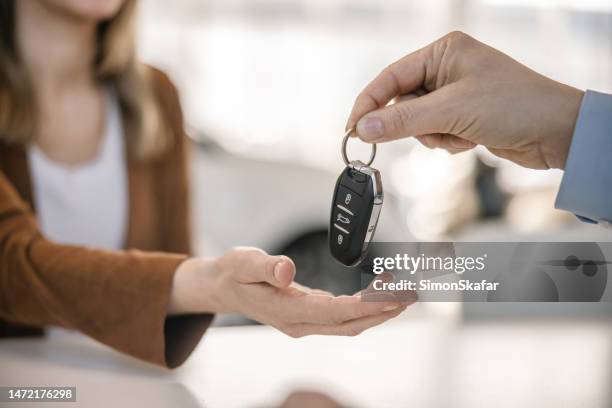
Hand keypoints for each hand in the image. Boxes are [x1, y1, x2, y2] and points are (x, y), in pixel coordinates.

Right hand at [169, 247, 412, 336]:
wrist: (222, 287)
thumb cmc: (233, 273)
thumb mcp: (243, 263)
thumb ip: (266, 266)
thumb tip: (288, 269)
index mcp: (287, 311)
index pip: (335, 313)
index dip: (366, 307)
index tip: (392, 298)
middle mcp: (299, 322)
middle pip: (349, 324)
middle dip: (382, 312)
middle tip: (410, 296)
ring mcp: (304, 322)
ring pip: (348, 324)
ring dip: (376, 311)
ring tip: (401, 294)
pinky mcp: (307, 316)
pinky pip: (341, 317)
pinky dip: (363, 308)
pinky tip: (375, 295)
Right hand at [346, 31, 583, 169]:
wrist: (556, 132)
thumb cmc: (514, 105)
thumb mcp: (451, 111)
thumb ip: (402, 119)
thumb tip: (364, 127)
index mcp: (444, 52)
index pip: (391, 77)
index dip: (368, 103)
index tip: (353, 128)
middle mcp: (448, 69)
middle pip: (402, 102)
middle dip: (414, 124)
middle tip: (430, 133)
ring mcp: (455, 94)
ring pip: (417, 122)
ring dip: (434, 136)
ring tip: (459, 136)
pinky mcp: (463, 116)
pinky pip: (435, 133)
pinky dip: (447, 142)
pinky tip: (470, 141)